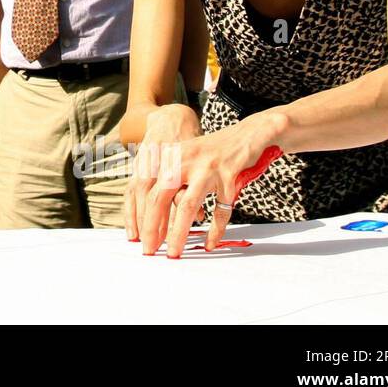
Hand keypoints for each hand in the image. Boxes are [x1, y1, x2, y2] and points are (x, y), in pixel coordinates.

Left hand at [132, 113, 282, 258]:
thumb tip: (152, 213)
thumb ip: (169, 179)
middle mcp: (183, 160)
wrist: (247, 134)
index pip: (145, 189)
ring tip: (175, 252)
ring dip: (179, 233)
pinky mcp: (228, 177)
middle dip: (153, 228)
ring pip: (187, 206)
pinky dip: (214, 230)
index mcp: (168, 156)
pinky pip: (219, 210)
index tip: (139, 238)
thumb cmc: (212, 151)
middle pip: (160, 198)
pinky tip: (210, 243)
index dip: (140, 215)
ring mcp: (206, 168)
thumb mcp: (185, 158)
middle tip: (150, 250)